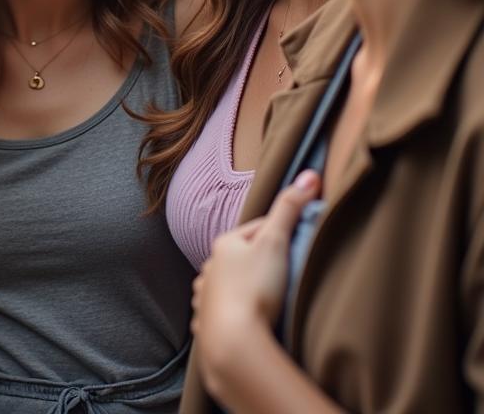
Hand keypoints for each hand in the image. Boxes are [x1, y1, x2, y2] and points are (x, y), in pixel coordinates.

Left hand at [191, 170, 321, 390]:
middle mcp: (209, 268)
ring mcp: (206, 297)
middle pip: (242, 259)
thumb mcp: (276, 242)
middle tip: (286, 274)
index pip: (257, 230)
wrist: (235, 342)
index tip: (297, 240)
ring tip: (267, 300)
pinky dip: (234, 314)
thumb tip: (310, 174)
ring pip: (229, 286)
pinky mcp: (207, 325)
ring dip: (245, 290)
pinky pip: (223, 314)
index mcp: (224, 245)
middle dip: (260, 263)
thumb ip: (290, 208)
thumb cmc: (256, 289)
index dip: (279, 233)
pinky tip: (246, 322)